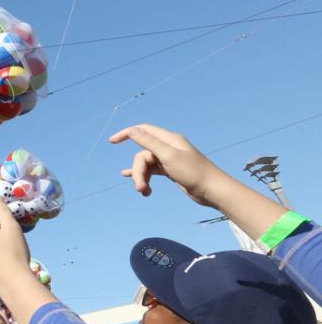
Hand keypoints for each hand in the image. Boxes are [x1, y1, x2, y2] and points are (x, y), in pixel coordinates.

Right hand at [108, 124, 227, 203]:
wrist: (213, 190)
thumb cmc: (194, 172)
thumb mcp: (168, 157)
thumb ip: (149, 142)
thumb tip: (132, 130)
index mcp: (170, 140)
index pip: (143, 130)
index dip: (127, 134)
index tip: (112, 141)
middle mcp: (169, 147)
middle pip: (143, 155)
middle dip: (137, 171)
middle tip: (140, 188)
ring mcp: (170, 159)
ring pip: (146, 165)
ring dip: (142, 178)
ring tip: (144, 193)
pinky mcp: (171, 171)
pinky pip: (152, 171)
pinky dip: (144, 176)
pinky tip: (138, 184)